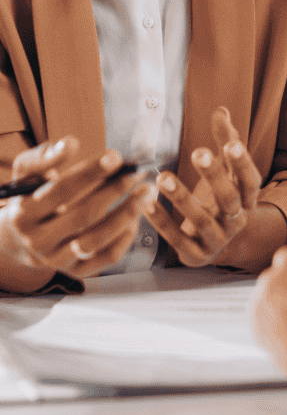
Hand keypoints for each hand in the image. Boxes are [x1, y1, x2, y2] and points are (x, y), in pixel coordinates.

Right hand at [0, 138, 155, 286]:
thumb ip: (45, 157)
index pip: (61, 191)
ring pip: (96, 241)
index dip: (90, 173)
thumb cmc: (27, 197)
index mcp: (23, 213)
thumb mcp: (26, 174)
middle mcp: (37, 241)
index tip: (115, 157)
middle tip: (137, 173)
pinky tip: (135, 218)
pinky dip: (124, 239)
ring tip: (144, 193)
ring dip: (125, 215)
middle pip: (82, 216)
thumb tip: (70, 144)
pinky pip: (105, 259)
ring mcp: (55, 259)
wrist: (15, 236)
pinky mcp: (73, 270)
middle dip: (114, 191)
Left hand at [147, 107, 262, 266]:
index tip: (231, 144)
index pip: (250, 181)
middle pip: (229, 199)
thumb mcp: (226, 173)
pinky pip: (178, 239)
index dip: (242, 164)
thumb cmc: (218, 200)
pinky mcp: (195, 255)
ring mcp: (217, 240)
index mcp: (246, 199)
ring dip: (182, 198)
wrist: (216, 245)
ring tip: (162, 177)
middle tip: (197, 151)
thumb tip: (221, 110)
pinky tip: (146, 203)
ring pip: (202, 221)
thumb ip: (225, 142)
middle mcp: (236, 220)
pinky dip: (162, 222)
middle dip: (214, 176)